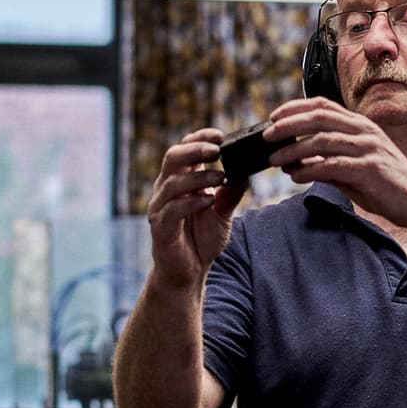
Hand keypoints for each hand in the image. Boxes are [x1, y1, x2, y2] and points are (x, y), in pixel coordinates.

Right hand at [146, 128, 248, 288]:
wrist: (188, 272)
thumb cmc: (202, 240)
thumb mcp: (223, 213)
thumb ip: (231, 193)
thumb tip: (246, 172)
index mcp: (180, 181)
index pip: (185, 150)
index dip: (200, 138)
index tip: (220, 135)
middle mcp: (167, 190)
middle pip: (173, 158)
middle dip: (195, 149)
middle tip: (217, 149)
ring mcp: (160, 207)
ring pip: (173, 182)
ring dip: (199, 177)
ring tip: (221, 177)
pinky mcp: (161, 227)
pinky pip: (173, 208)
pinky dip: (192, 202)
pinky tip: (209, 200)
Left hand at [263, 97, 406, 228]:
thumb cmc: (385, 184)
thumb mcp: (352, 168)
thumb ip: (326, 162)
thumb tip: (294, 163)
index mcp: (360, 125)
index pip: (323, 105)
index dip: (295, 107)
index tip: (273, 117)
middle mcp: (364, 131)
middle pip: (319, 118)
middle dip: (288, 125)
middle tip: (266, 136)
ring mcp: (368, 149)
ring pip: (323, 141)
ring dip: (294, 150)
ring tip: (274, 160)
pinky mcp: (371, 169)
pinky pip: (334, 166)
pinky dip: (311, 169)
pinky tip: (296, 175)